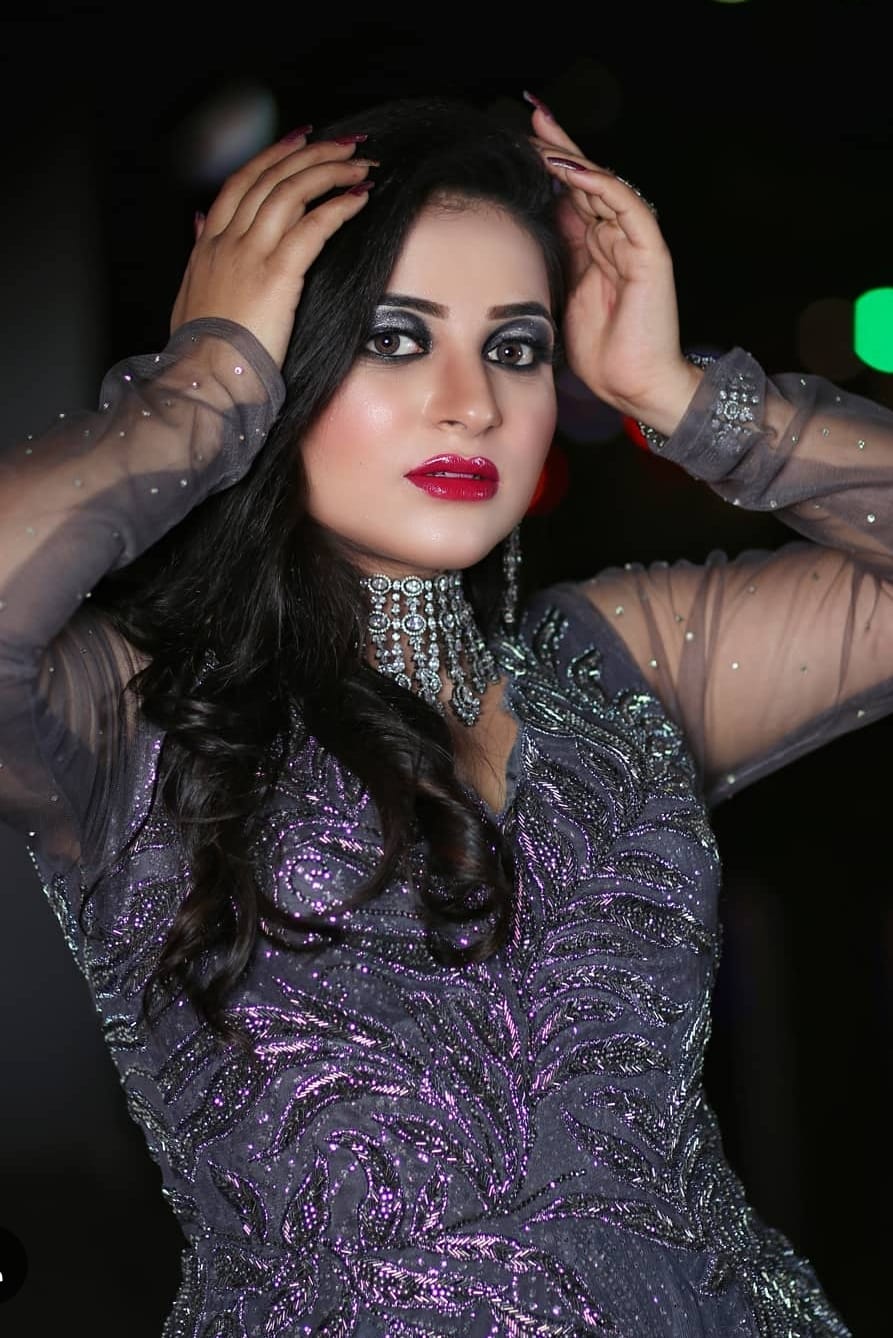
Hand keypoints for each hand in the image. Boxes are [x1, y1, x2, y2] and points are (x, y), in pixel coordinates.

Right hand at [169, 129, 374, 367]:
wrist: (203, 376)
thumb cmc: (200, 351)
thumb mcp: (189, 295)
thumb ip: (198, 255)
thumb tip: (199, 223)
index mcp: (208, 246)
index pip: (241, 184)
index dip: (272, 157)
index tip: (299, 140)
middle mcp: (227, 241)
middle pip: (271, 178)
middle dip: (310, 154)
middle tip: (342, 143)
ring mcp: (250, 255)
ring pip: (292, 192)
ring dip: (330, 171)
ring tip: (359, 164)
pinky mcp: (276, 275)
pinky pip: (313, 227)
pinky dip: (338, 206)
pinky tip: (360, 196)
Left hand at [526, 102, 701, 433]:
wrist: (635, 387)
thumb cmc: (601, 356)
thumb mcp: (560, 301)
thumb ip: (549, 264)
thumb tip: (520, 233)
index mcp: (593, 251)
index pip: (569, 197)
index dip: (546, 169)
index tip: (516, 143)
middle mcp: (614, 240)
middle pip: (586, 181)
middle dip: (559, 147)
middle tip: (532, 116)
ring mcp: (634, 244)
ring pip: (604, 186)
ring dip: (574, 158)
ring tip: (544, 135)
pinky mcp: (650, 254)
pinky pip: (627, 207)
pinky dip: (601, 185)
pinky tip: (573, 170)